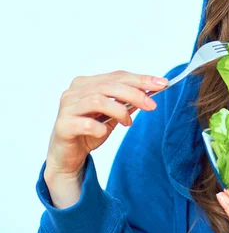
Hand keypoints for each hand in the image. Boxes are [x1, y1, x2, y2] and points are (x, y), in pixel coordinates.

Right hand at [44, 70, 166, 206]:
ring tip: (128, 122)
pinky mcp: (62, 126)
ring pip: (98, 100)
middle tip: (151, 105)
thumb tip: (150, 91)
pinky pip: (86, 124)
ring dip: (119, 111)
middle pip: (109, 85)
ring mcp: (66, 108)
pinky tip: (104, 132)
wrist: (68, 156)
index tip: (162, 84)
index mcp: (86, 83)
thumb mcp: (114, 115)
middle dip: (135, 94)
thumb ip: (127, 102)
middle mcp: (74, 92)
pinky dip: (100, 128)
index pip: (117, 76)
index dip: (141, 79)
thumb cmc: (90, 131)